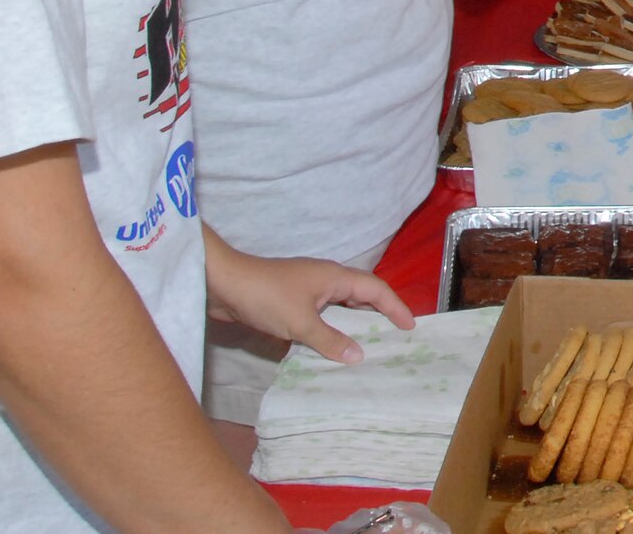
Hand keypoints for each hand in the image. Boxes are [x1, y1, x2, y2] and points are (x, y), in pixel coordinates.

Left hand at [206, 249, 412, 364]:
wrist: (223, 284)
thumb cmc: (266, 296)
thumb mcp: (300, 322)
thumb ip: (329, 340)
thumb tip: (359, 356)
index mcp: (335, 277)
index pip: (375, 289)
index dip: (395, 307)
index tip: (409, 327)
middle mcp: (326, 280)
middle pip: (360, 296)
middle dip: (378, 315)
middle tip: (392, 338)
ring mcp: (307, 290)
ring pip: (339, 307)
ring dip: (352, 324)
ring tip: (365, 347)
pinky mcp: (290, 301)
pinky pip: (321, 316)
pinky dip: (330, 330)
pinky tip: (328, 349)